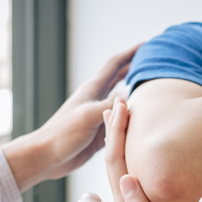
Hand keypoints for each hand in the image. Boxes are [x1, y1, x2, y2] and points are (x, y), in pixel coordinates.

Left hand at [1, 44, 139, 190]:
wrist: (47, 156)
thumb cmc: (63, 133)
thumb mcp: (89, 115)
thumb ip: (111, 105)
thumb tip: (134, 92)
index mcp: (93, 89)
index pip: (115, 65)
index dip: (131, 53)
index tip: (148, 45)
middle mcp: (97, 99)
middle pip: (120, 78)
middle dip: (136, 68)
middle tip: (154, 63)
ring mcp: (99, 115)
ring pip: (122, 99)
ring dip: (136, 91)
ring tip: (152, 88)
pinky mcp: (100, 131)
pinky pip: (120, 119)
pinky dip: (132, 115)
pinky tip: (141, 117)